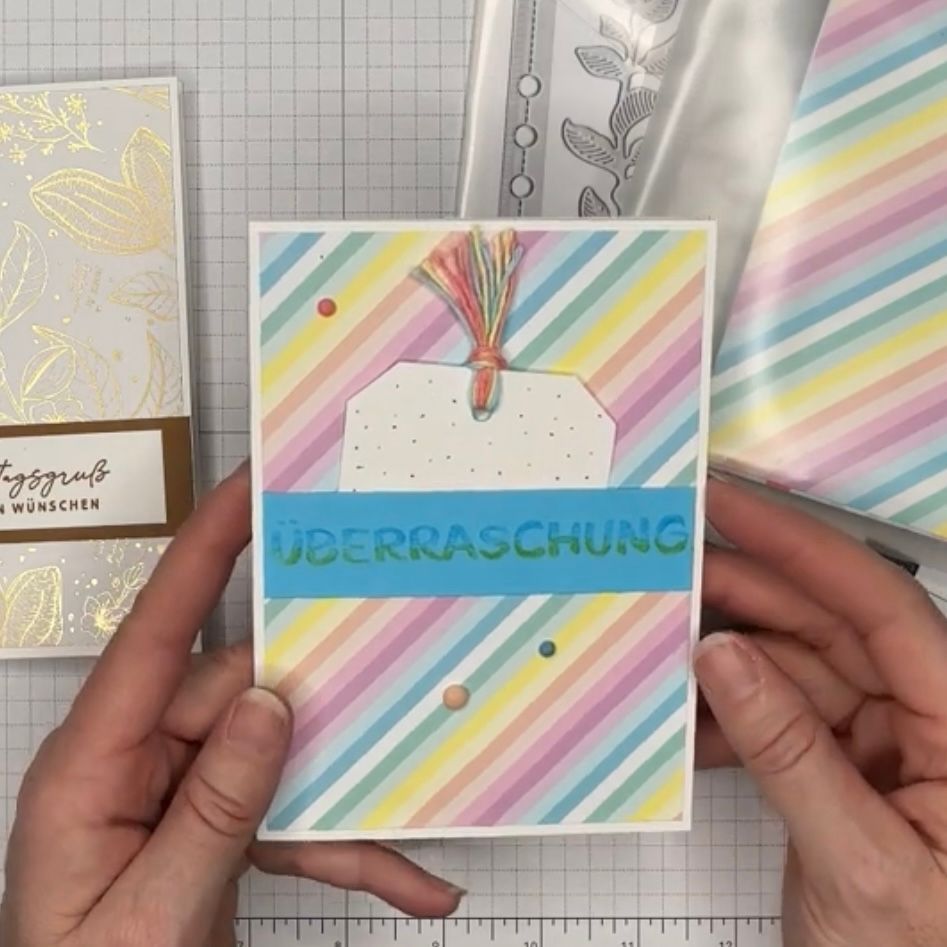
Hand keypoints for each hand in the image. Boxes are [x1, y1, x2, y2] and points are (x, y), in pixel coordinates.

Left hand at [0, 464, 462, 946]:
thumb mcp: (149, 918)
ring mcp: (176, 792)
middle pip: (242, 695)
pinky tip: (398, 873)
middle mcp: (135, 762)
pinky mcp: (211, 824)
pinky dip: (342, 844)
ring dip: (341, 802)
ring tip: (403, 848)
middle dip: (315, 715)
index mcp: (91, 767)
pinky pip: (287, 811)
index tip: (249, 490)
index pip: (153, 634)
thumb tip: (267, 706)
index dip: (204, 550)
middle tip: (385, 702)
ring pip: (278, 755)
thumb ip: (212, 809)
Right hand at [695, 478, 946, 946]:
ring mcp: (884, 746)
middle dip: (747, 591)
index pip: (882, 607)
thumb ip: (787, 752)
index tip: (732, 506)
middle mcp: (929, 721)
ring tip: (662, 636)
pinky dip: (728, 716)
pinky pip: (781, 718)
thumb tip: (722, 658)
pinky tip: (684, 719)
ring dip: (727, 656)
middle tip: (672, 562)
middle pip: (830, 625)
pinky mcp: (845, 772)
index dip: (801, 546)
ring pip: (796, 668)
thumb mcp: (859, 865)